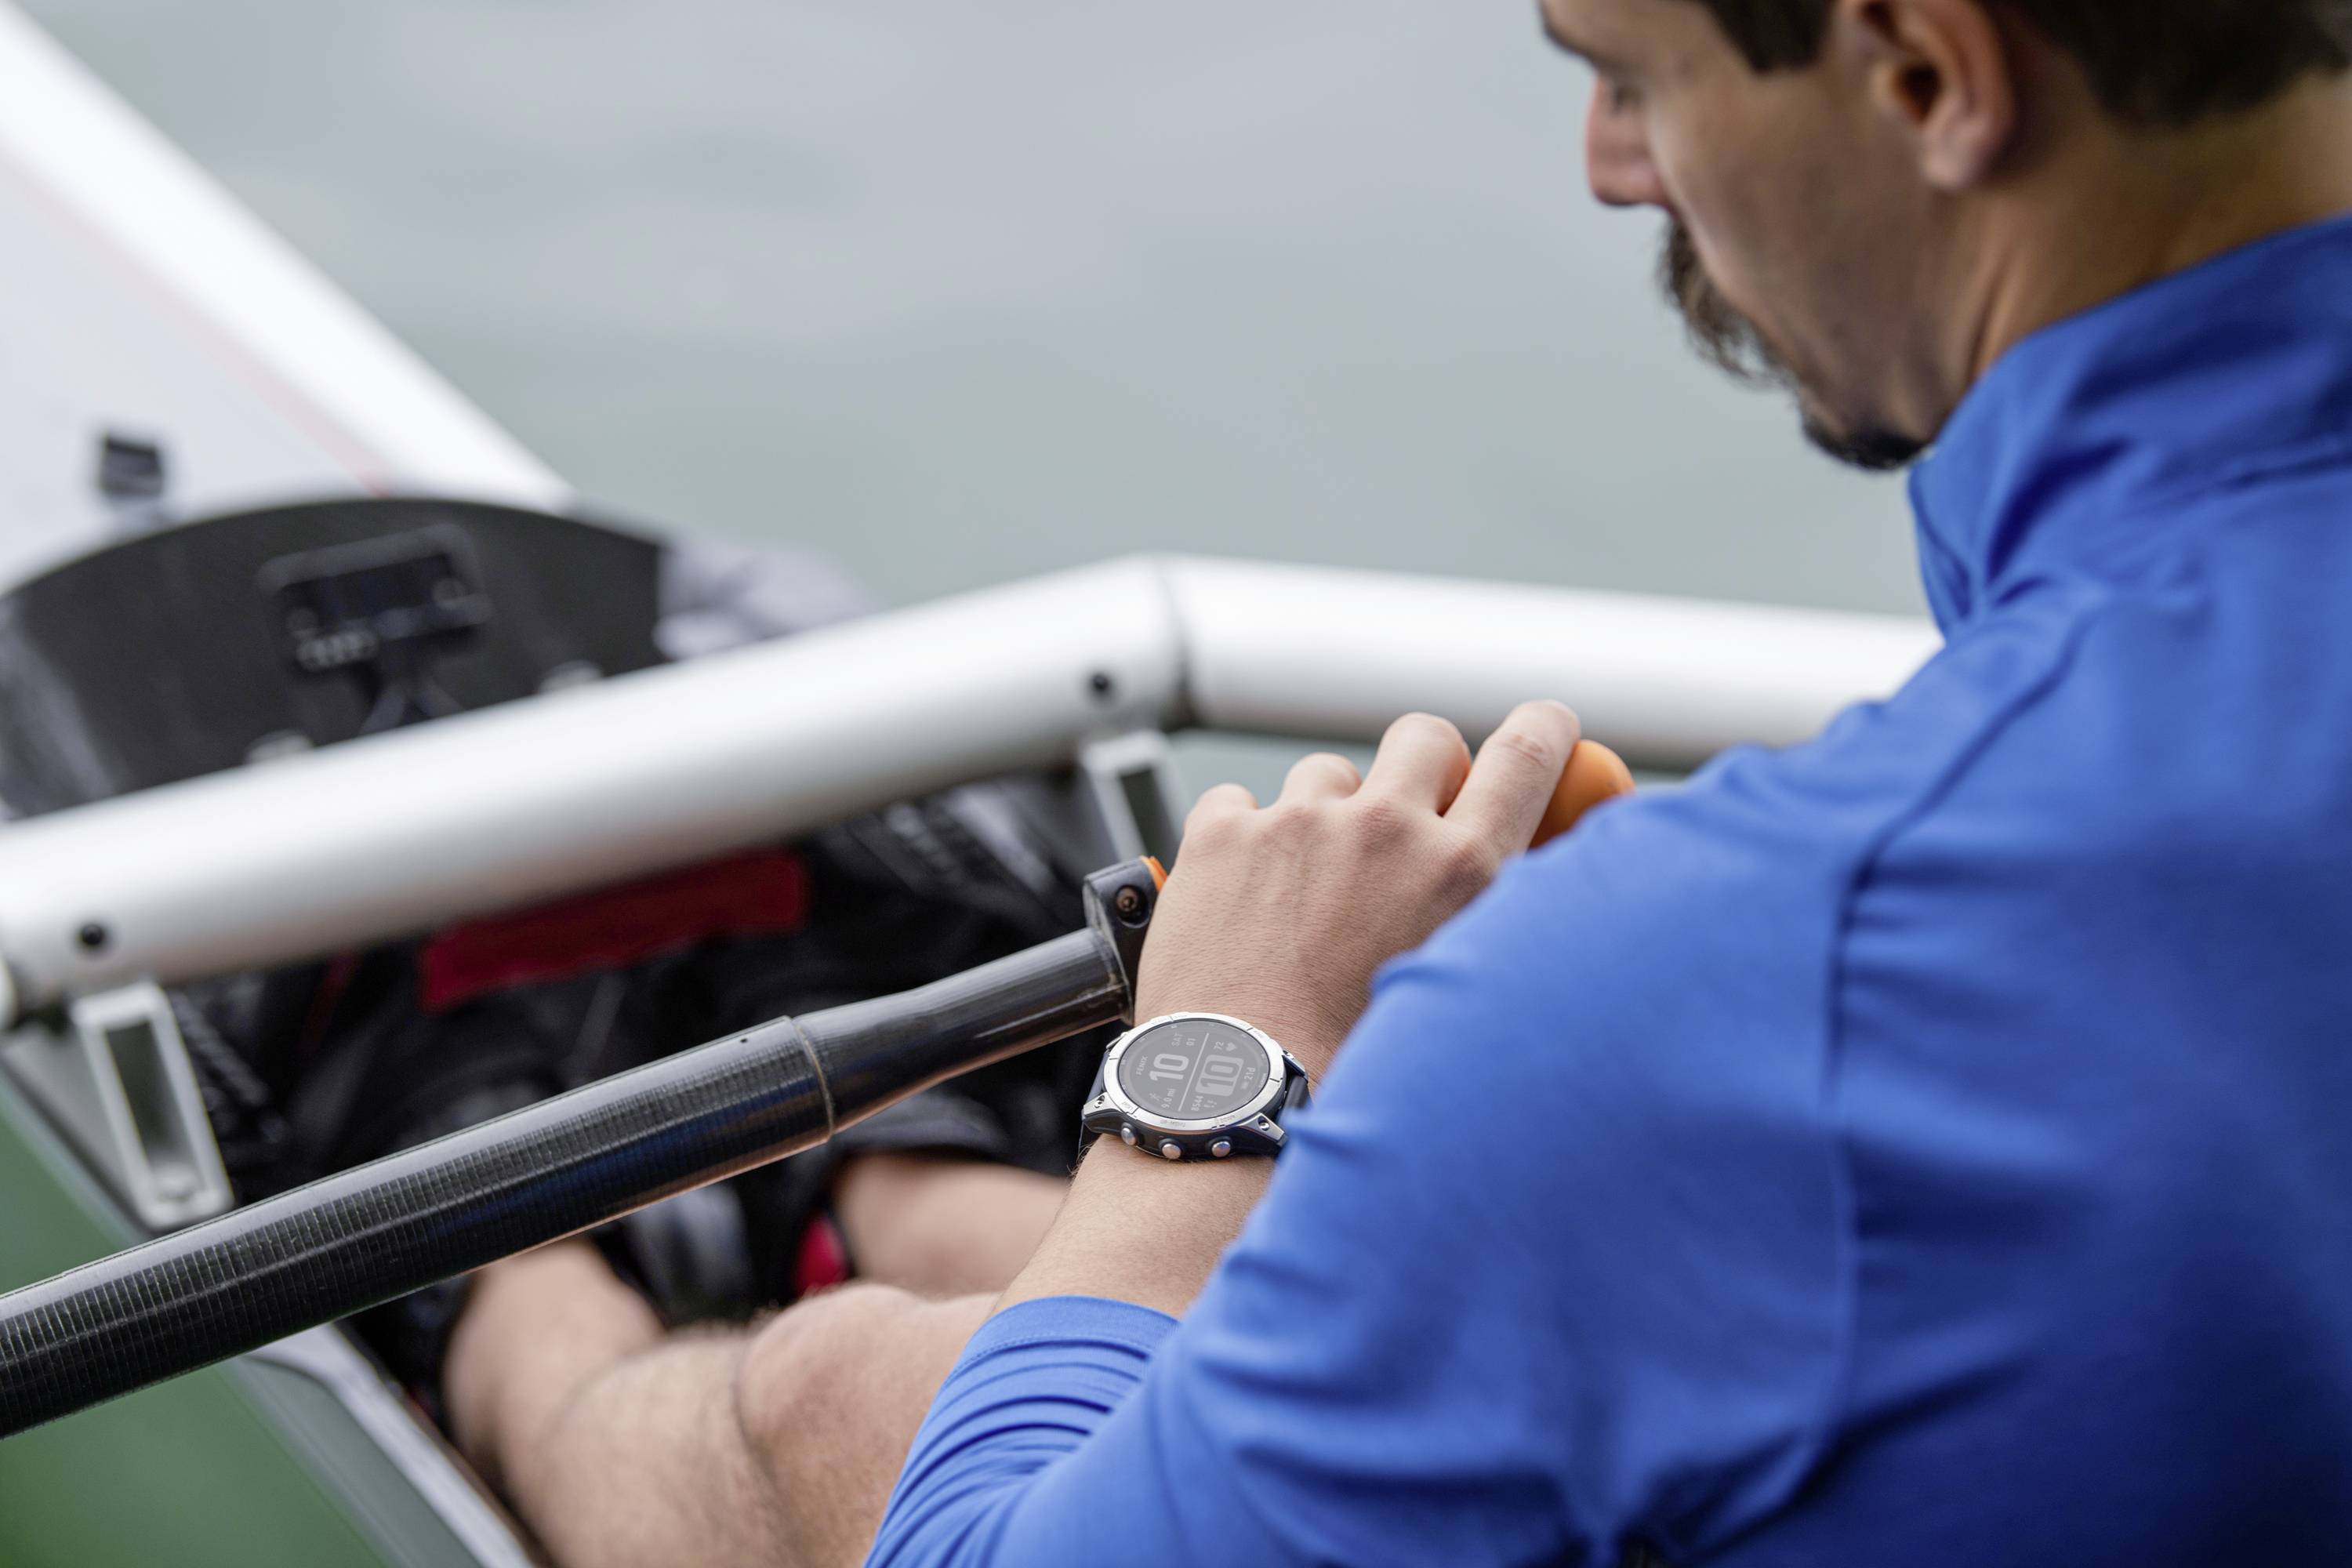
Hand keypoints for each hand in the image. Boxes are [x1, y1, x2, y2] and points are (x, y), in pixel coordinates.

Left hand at [1134, 702, 1583, 1079]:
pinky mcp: (1221, 834)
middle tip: (1408, 818)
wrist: (1236, 1101)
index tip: (1542, 727)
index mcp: (1460, 871)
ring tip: (1309, 898)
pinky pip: (1242, 801)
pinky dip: (1246, 840)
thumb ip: (1489, 921)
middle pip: (1425, 737)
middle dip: (1424, 766)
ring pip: (1328, 775)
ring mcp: (1296, 824)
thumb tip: (1516, 872)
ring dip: (1327, 816)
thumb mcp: (1457, 994)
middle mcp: (1383, 830)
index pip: (1526, 754)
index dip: (1542, 728)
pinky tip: (1246, 903)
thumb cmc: (1352, 1075)